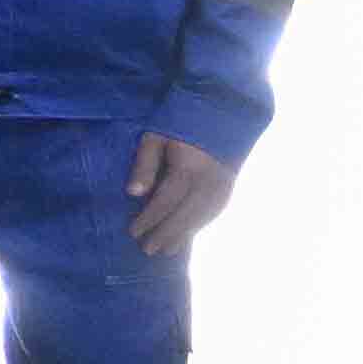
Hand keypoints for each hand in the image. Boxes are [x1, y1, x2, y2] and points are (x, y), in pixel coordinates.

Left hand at [134, 132, 240, 256]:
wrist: (222, 113)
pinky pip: (214, 212)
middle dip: (166, 234)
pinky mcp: (229, 186)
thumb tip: (133, 194)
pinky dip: (199, 225)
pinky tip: (187, 235)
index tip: (133, 233)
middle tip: (148, 250)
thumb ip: (145, 165)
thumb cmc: (180, 123)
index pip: (166, 201)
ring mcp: (223, 185)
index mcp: (189, 168)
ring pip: (202, 217)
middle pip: (185, 215)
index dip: (149, 219)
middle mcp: (209, 181)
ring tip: (167, 251)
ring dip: (183, 235)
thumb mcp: (155, 137)